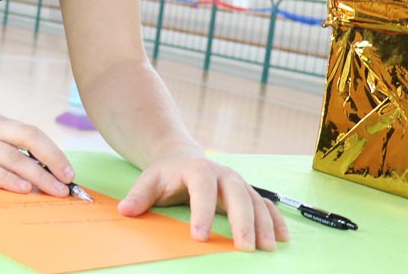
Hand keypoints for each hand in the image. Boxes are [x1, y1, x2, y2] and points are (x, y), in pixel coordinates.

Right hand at [0, 107, 74, 197]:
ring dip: (37, 175)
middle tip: (69, 184)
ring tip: (54, 191)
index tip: (68, 170)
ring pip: (12, 157)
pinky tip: (21, 188)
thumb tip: (24, 164)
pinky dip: (7, 178)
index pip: (31, 132)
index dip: (53, 151)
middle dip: (53, 162)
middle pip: (29, 141)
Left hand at [116, 154, 289, 251]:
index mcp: (198, 170)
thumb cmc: (167, 174)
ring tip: (267, 248)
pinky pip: (266, 205)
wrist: (183, 158)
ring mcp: (239, 183)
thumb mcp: (149, 181)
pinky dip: (276, 220)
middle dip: (242, 221)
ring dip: (264, 224)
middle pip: (237, 195)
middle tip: (245, 247)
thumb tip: (125, 210)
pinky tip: (282, 238)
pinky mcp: (249, 193)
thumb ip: (139, 195)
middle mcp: (224, 174)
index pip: (202, 191)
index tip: (199, 236)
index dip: (201, 213)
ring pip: (256, 202)